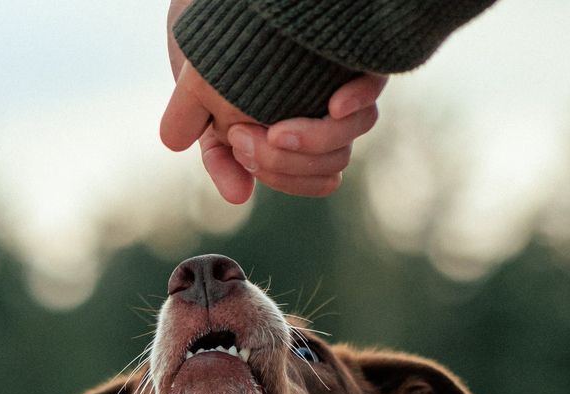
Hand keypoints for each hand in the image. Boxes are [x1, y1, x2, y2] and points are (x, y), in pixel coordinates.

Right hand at [162, 1, 386, 202]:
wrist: (226, 3)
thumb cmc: (212, 55)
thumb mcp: (198, 105)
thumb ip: (214, 155)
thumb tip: (239, 199)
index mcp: (286, 141)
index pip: (296, 179)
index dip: (272, 172)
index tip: (238, 142)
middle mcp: (317, 123)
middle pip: (326, 166)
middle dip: (282, 162)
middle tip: (243, 132)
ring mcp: (336, 97)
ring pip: (346, 140)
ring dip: (315, 141)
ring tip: (279, 130)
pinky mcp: (355, 66)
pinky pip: (371, 93)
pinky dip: (357, 102)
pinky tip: (336, 104)